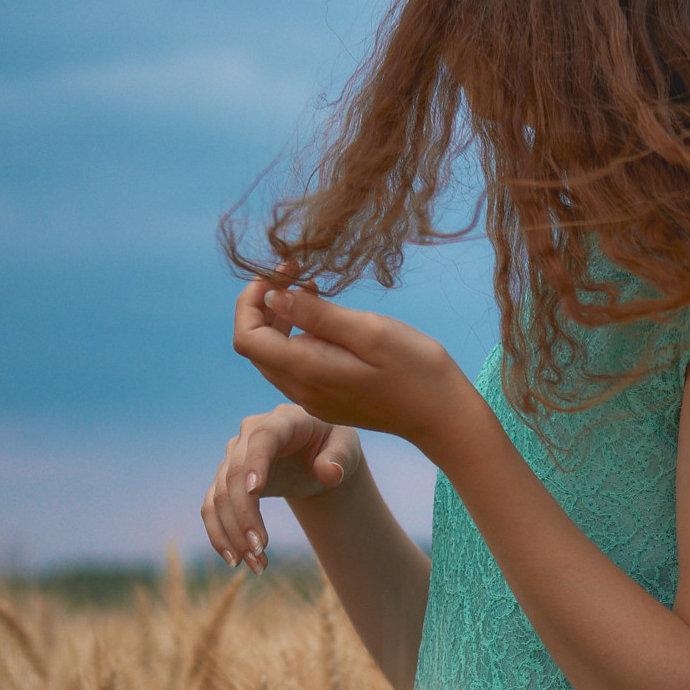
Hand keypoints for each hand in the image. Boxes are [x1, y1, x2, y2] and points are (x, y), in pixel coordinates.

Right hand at [200, 404, 362, 571]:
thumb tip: (329, 474)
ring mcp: (234, 458)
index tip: (255, 491)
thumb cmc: (334, 445)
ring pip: (219, 496)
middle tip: (261, 549)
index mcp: (281, 420)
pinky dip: (220, 534)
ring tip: (256, 565)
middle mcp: (249, 436)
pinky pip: (212, 508)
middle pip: (234, 475)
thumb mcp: (346, 447)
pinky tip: (235, 560)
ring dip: (232, 533)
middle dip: (244, 516)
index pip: (262, 439)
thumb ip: (339, 458)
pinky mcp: (226, 482)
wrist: (317, 454)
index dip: (256, 463)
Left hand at [231, 280, 471, 452]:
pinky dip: (298, 337)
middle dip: (264, 304)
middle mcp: (301, 390)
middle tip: (297, 273)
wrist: (442, 416)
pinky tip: (328, 321)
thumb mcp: (369, 331)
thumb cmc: (416, 369)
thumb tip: (273, 297)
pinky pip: (295, 367)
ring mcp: (313, 399)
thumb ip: (317, 315)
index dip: (249, 301)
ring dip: (281, 320)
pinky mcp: (327, 400)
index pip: (247, 337)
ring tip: (313, 290)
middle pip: (256, 346)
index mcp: (307, 371)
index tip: (278, 274)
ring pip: (274, 356)